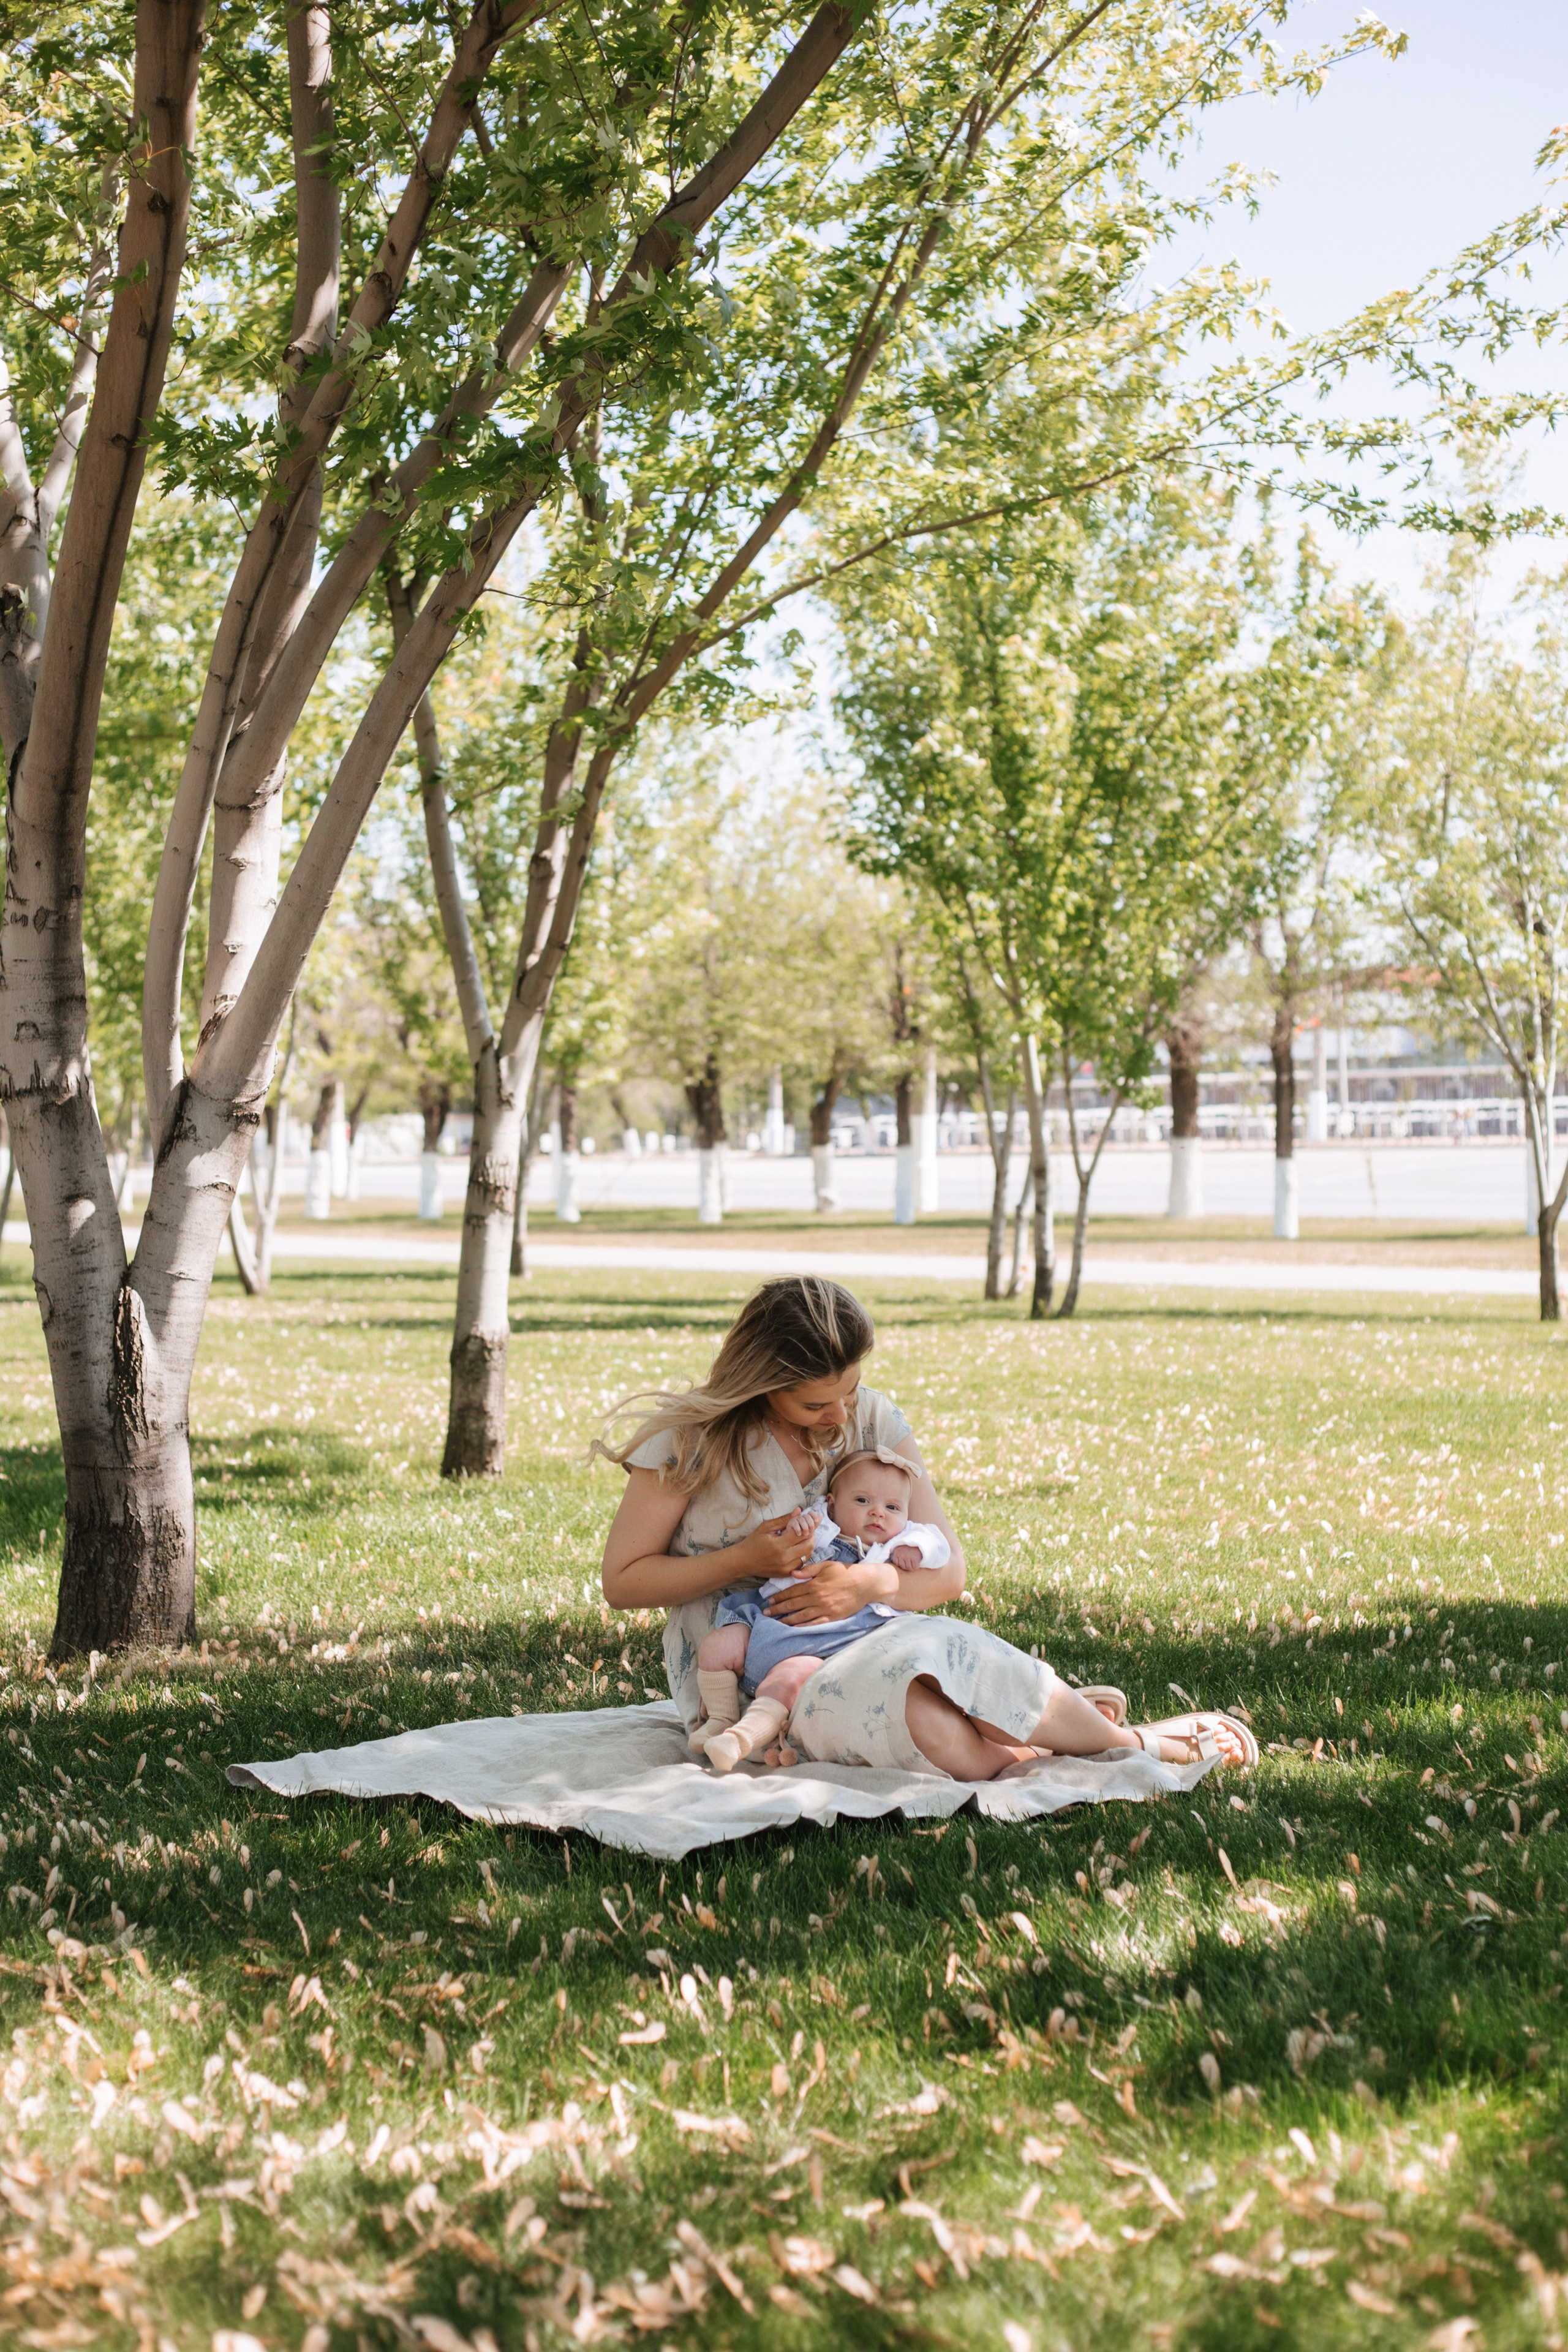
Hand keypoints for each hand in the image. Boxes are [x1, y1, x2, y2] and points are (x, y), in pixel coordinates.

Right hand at [734, 1511, 815, 1579]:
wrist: (743, 1562)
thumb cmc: (753, 1542)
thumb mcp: (766, 1527)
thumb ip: (784, 1519)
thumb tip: (799, 1511)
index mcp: (778, 1545)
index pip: (802, 1533)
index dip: (809, 1524)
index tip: (813, 1518)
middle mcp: (785, 1558)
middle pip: (809, 1545)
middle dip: (811, 1535)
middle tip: (809, 1528)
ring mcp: (787, 1568)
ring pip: (808, 1555)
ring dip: (809, 1544)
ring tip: (803, 1537)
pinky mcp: (787, 1574)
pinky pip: (802, 1563)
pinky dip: (804, 1554)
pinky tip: (797, 1548)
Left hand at [764, 1554, 894, 1623]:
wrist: (865, 1584)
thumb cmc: (846, 1572)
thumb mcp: (827, 1566)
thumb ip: (809, 1569)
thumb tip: (793, 1573)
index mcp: (814, 1584)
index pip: (792, 1591)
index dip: (779, 1597)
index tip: (769, 1600)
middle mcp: (817, 1597)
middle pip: (793, 1605)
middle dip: (778, 1609)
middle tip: (766, 1613)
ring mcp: (824, 1609)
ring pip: (801, 1616)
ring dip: (787, 1620)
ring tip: (776, 1623)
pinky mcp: (832, 1617)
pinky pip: (815, 1624)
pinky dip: (803, 1627)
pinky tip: (794, 1629)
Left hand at [889, 1543, 921, 1571]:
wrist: (918, 1541)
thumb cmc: (908, 1547)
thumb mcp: (900, 1550)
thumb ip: (894, 1556)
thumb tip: (885, 1563)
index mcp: (896, 1553)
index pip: (897, 1564)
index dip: (902, 1563)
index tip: (905, 1559)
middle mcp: (901, 1555)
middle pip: (903, 1567)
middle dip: (907, 1565)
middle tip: (910, 1559)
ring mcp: (908, 1557)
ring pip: (909, 1568)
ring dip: (912, 1566)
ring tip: (913, 1559)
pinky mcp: (915, 1558)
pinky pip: (915, 1567)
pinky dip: (917, 1565)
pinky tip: (917, 1560)